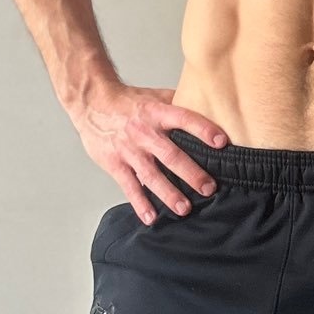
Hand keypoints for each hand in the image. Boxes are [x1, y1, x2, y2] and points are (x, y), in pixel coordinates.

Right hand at [77, 83, 229, 224]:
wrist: (92, 103)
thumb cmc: (129, 102)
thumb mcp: (155, 96)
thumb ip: (180, 104)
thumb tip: (212, 107)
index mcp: (157, 112)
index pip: (184, 118)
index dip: (203, 129)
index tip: (222, 142)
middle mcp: (144, 132)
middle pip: (170, 154)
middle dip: (191, 173)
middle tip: (209, 188)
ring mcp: (129, 150)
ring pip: (151, 175)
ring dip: (168, 193)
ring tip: (184, 209)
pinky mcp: (115, 164)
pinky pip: (129, 186)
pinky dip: (140, 203)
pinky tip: (151, 217)